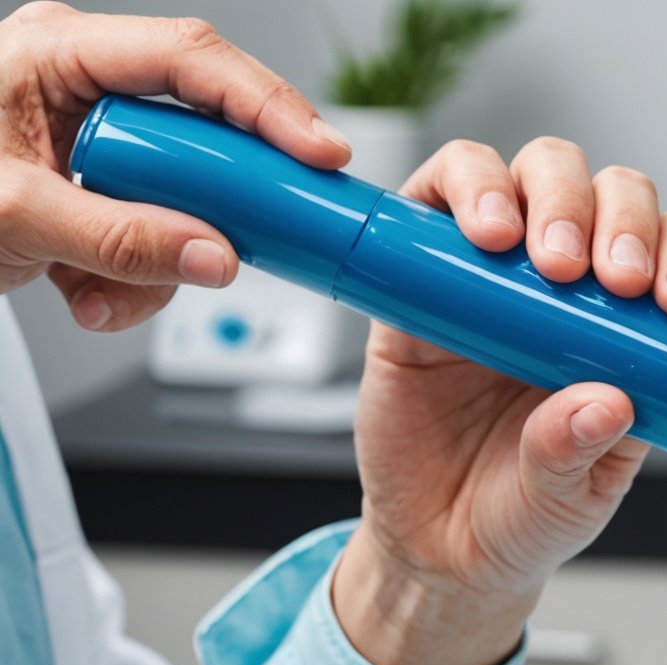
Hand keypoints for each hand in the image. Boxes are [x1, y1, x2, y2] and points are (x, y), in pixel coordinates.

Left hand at [0, 2, 350, 329]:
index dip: (266, 104)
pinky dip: (131, 276)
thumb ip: (120, 238)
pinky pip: (155, 229)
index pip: (190, 60)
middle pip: (203, 131)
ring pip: (186, 195)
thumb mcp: (12, 218)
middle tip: (244, 240)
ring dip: (159, 259)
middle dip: (210, 205)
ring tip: (101, 291)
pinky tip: (84, 291)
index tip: (318, 153)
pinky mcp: (99, 188)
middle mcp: (84, 84)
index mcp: (57, 52)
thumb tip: (215, 255)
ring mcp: (95, 138)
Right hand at [334, 135, 666, 664]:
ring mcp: (506, 269)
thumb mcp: (571, 500)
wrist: (432, 543)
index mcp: (639, 339)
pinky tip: (486, 234)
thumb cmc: (522, 513)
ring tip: (553, 264)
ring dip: (562, 199)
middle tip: (620, 282)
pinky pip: (448, 186)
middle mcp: (580, 290)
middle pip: (626, 197)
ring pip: (552, 170)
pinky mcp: (429, 264)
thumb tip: (604, 403)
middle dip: (633, 224)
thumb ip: (587, 455)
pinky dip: (472, 186)